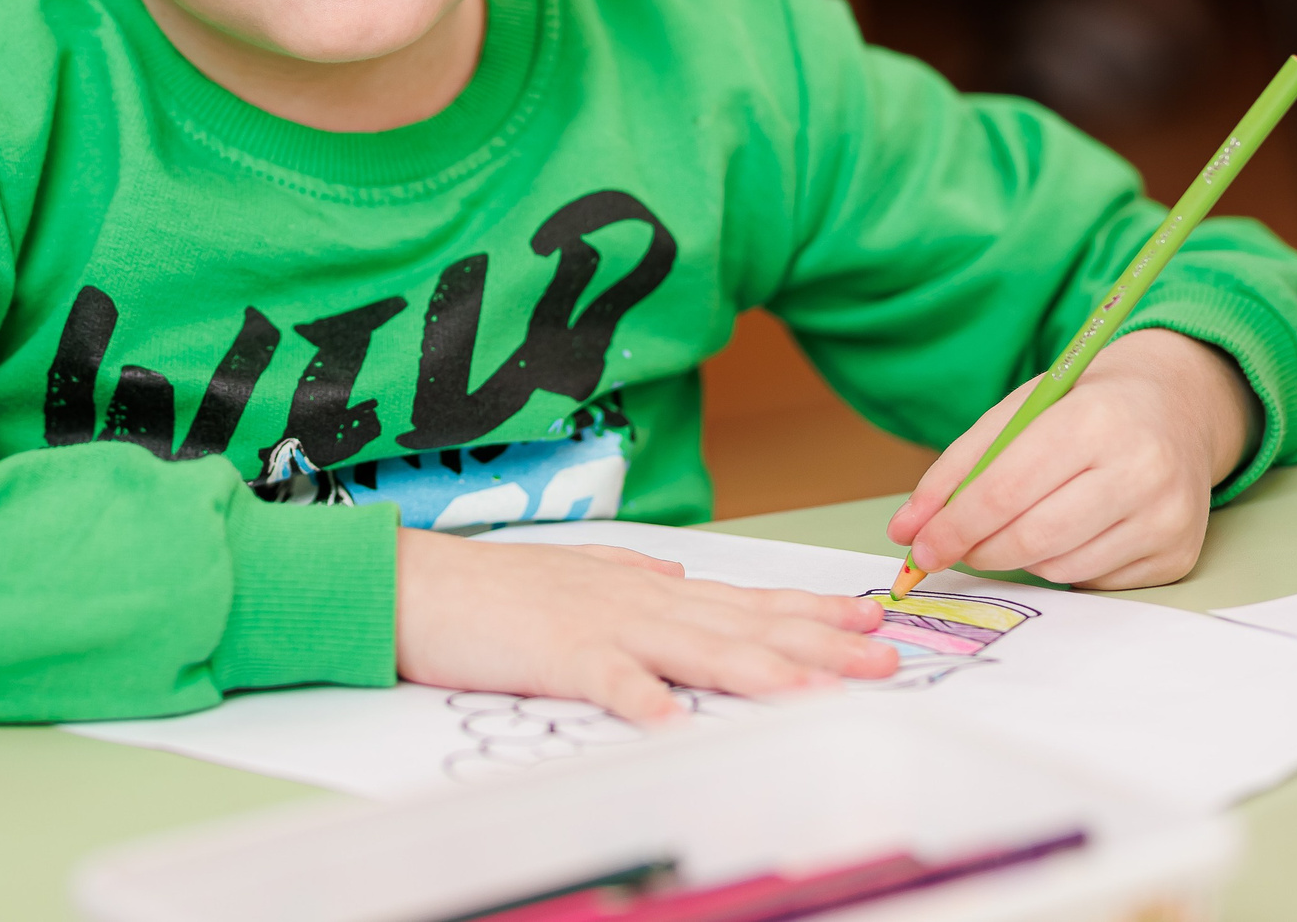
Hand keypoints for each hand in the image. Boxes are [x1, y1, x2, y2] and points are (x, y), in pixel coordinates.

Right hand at [393, 529, 896, 722]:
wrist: (413, 581)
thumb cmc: (491, 589)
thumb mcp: (576, 575)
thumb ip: (632, 577)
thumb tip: (679, 574)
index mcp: (647, 588)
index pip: (746, 600)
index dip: (812, 610)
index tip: (872, 617)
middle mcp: (639, 599)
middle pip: (744, 624)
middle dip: (819, 643)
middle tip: (883, 657)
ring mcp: (601, 624)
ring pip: (697, 649)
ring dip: (761, 670)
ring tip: (817, 692)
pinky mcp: (556, 652)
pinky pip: (608, 680)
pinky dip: (643, 700)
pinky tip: (677, 723)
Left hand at [886, 328, 1256, 588]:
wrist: (1177, 408)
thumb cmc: (1085, 407)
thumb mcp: (1017, 413)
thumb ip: (958, 469)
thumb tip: (906, 530)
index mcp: (1093, 421)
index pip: (1005, 490)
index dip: (954, 526)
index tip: (920, 548)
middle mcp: (1140, 470)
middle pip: (1032, 537)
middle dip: (978, 550)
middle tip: (950, 550)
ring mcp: (1166, 517)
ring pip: (1059, 566)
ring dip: (1020, 557)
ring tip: (1021, 522)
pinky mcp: (1178, 554)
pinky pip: (1094, 581)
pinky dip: (1062, 564)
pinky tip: (1069, 531)